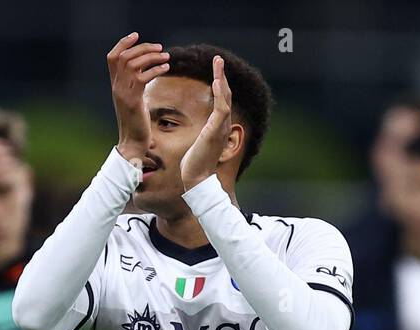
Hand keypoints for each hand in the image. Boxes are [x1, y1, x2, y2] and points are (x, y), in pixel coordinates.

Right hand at [108, 33, 168, 162]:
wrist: (133, 143)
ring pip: (134, 63)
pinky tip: (166, 68)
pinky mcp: (134, 100)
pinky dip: (156, 69)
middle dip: (143, 48)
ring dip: (152, 57)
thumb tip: (145, 73)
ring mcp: (124, 93)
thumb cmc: (136, 123)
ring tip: (166, 57)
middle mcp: (117, 86)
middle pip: (125, 56)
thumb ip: (135, 86)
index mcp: (115, 85)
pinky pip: (144, 77)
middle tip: (160, 48)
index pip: (112, 57)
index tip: (136, 36)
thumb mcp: (133, 100)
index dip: (123, 43)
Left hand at [179, 54, 232, 190]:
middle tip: (218, 59)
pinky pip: (220, 109)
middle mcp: (222, 125)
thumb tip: (196, 135)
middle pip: (225, 95)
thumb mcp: (197, 146)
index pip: (220, 101)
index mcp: (217, 127)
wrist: (197, 181)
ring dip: (221, 78)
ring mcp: (220, 128)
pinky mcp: (214, 132)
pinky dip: (219, 94)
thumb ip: (200, 136)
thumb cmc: (194, 167)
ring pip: (224, 97)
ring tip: (218, 62)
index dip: (219, 85)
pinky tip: (216, 81)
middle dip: (222, 76)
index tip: (215, 71)